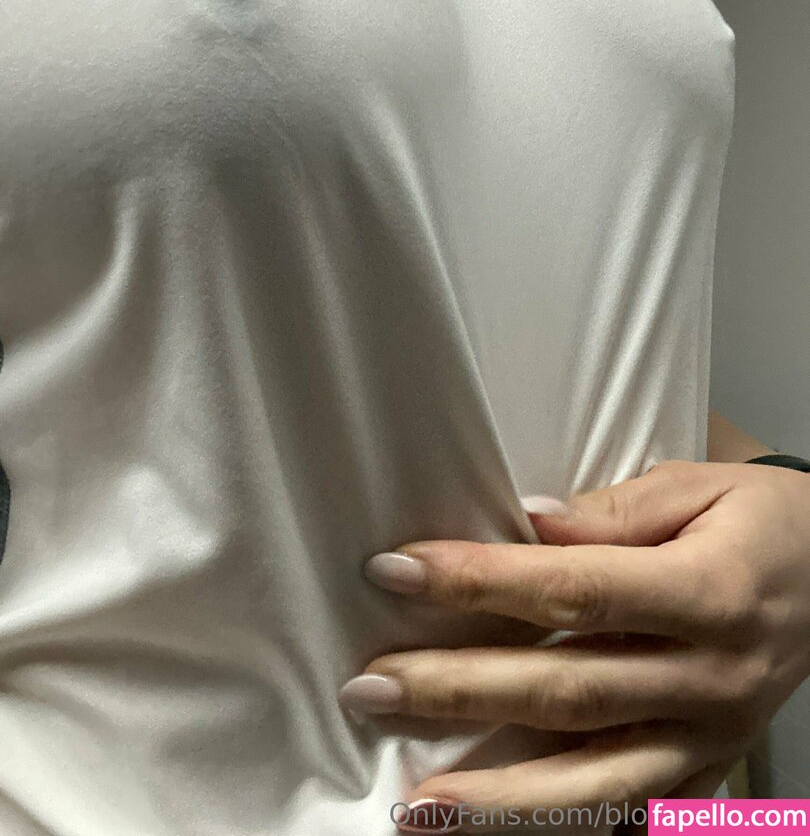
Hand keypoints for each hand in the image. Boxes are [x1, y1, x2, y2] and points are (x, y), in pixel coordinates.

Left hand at [339, 461, 809, 833]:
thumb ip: (613, 512)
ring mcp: (711, 738)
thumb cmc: (763, 522)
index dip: (477, 582)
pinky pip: (631, 812)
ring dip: (498, 797)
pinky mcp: (708, 769)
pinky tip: (491, 830)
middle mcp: (709, 679)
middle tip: (370, 687)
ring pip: (594, 782)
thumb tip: (525, 525)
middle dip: (458, 691)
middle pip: (565, 691)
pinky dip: (562, 825)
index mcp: (706, 594)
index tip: (397, 572)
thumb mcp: (698, 487)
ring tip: (414, 803)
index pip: (569, 590)